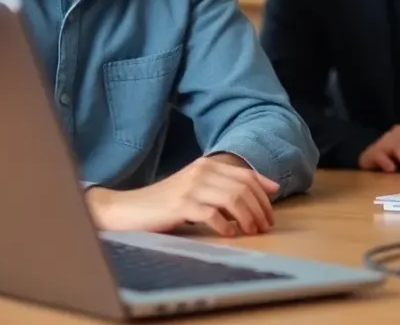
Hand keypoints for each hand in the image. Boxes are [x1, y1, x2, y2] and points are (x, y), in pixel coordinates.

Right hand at [85, 154, 279, 236]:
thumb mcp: (193, 188)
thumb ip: (220, 187)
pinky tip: (229, 234)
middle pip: (244, 187)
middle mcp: (201, 172)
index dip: (264, 190)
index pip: (246, 174)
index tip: (273, 207)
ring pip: (233, 199)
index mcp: (206, 165)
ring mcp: (191, 188)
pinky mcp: (181, 205)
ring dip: (248, 217)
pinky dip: (226, 226)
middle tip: (265, 226)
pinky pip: (213, 214)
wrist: (126, 209)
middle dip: (260, 208)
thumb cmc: (163, 203)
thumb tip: (256, 193)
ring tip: (252, 232)